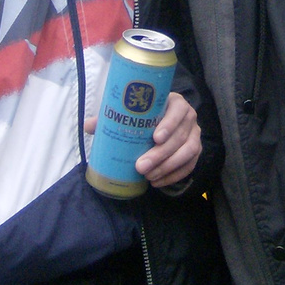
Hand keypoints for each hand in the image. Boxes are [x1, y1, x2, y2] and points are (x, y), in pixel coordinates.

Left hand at [84, 91, 200, 188]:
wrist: (164, 123)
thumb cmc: (145, 116)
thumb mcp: (130, 113)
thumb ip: (111, 117)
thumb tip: (88, 126)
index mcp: (174, 102)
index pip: (177, 110)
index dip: (169, 124)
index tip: (155, 137)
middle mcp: (189, 116)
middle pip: (180, 136)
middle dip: (161, 154)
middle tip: (141, 166)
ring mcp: (195, 134)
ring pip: (188, 151)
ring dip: (168, 166)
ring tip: (148, 177)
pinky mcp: (196, 150)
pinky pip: (190, 164)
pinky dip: (175, 175)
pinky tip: (158, 182)